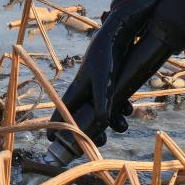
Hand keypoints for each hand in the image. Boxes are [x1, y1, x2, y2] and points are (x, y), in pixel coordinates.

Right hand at [55, 17, 121, 142]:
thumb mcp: (103, 85)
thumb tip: (103, 125)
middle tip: (102, 141)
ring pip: (101, 113)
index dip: (56, 131)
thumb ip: (102, 105)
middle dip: (93, 132)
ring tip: (122, 125)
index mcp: (75, 94)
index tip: (57, 144)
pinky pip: (112, 102)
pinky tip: (128, 109)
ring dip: (112, 122)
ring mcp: (96, 90)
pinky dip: (121, 108)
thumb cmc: (105, 61)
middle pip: (82, 120)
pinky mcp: (108, 84)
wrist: (116, 39)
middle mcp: (83, 93)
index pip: (59, 115)